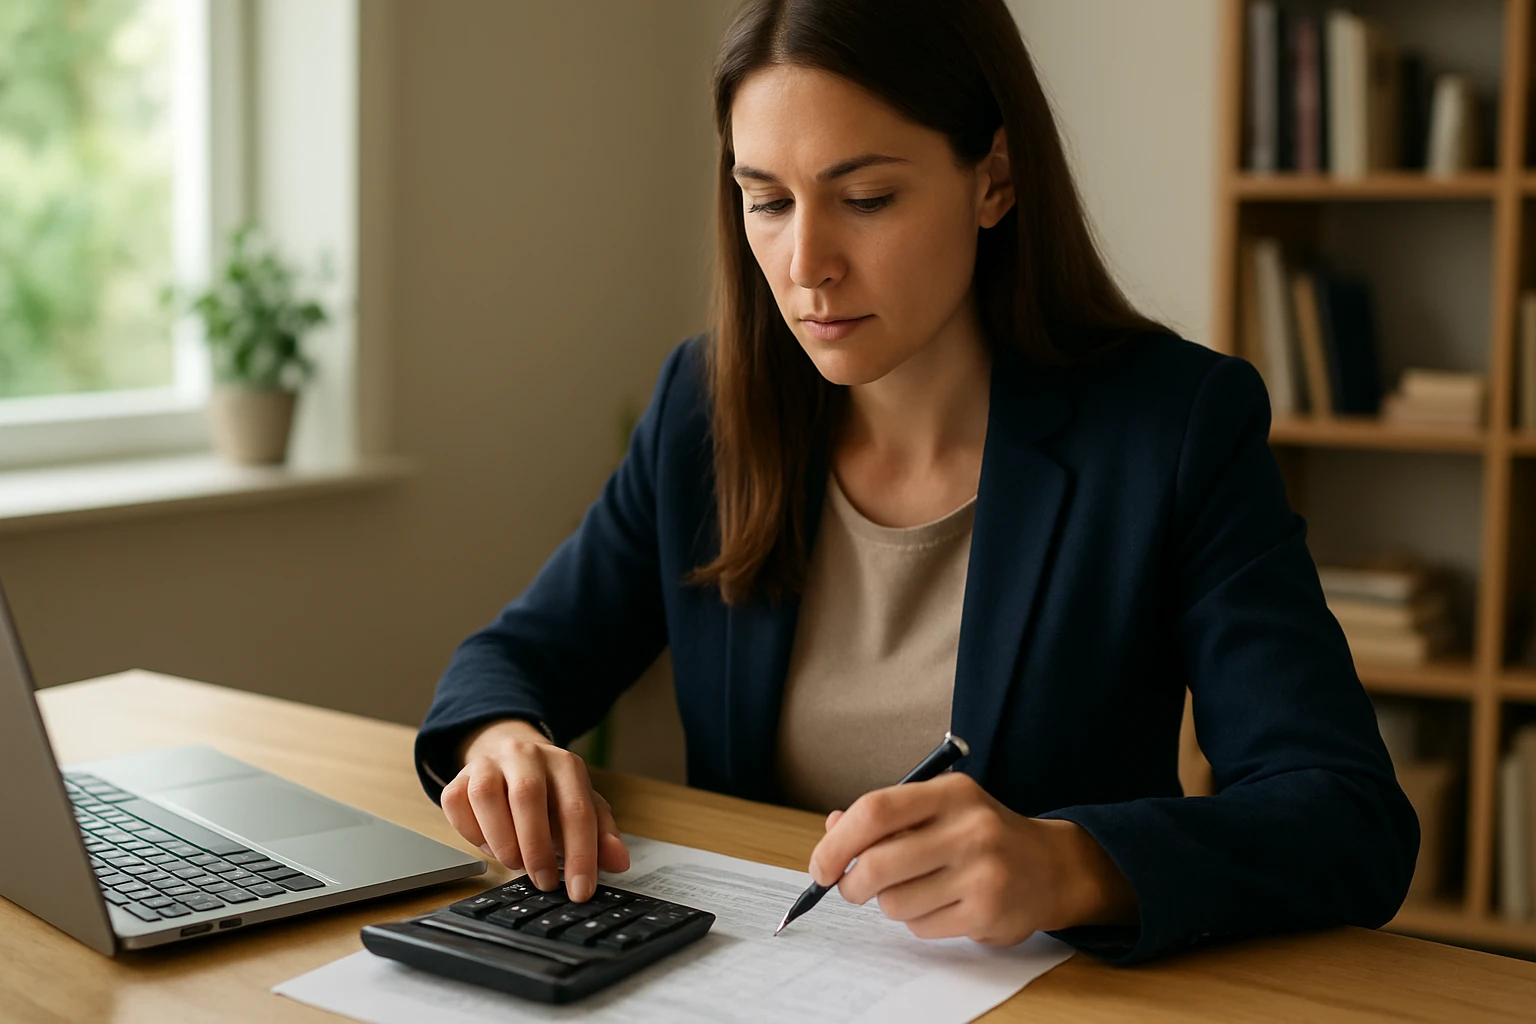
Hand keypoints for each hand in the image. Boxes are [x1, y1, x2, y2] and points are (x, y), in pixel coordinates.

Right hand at [440, 718, 628, 901]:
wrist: (511, 757)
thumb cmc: (551, 792)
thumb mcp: (582, 807)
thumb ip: (602, 835)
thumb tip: (619, 862)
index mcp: (564, 764)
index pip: (576, 809)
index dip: (581, 854)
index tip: (581, 891)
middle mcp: (526, 756)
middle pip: (527, 795)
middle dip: (537, 847)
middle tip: (545, 882)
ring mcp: (489, 763)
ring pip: (486, 794)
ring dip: (501, 838)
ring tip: (515, 863)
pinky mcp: (458, 777)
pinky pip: (456, 802)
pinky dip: (471, 833)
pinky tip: (489, 846)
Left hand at [808, 772, 1135, 943]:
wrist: (1052, 866)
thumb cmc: (982, 833)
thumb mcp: (939, 808)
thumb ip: (887, 816)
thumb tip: (832, 829)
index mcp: (950, 793)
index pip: (875, 811)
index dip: (837, 843)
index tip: (822, 866)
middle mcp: (968, 828)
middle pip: (878, 864)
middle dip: (852, 885)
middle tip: (851, 888)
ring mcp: (981, 873)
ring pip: (895, 903)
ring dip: (890, 904)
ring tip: (916, 890)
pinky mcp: (987, 912)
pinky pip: (921, 927)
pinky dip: (918, 922)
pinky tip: (942, 905)